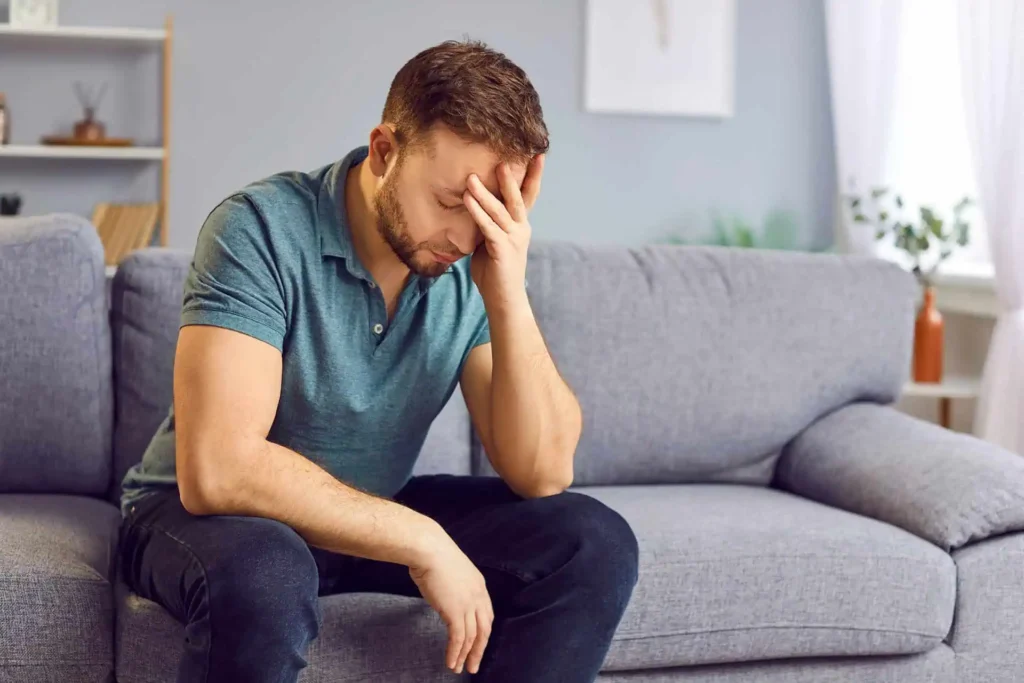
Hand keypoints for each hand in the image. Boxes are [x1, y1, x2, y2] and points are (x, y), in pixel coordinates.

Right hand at [408, 532, 493, 674]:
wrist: (428, 548)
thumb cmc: (432, 553)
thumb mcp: (450, 570)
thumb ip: (452, 585)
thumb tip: (444, 594)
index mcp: (479, 585)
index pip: (486, 614)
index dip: (483, 631)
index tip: (478, 644)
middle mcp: (478, 596)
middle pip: (484, 629)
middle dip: (479, 649)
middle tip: (474, 665)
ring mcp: (468, 604)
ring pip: (471, 637)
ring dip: (465, 655)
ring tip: (460, 669)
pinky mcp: (455, 611)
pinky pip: (458, 638)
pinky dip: (455, 652)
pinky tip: (451, 663)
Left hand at [464, 154, 544, 307]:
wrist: (504, 299)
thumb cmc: (496, 271)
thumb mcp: (492, 242)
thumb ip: (488, 224)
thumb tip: (473, 206)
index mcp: (521, 226)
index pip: (529, 196)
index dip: (533, 176)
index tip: (538, 155)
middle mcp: (521, 229)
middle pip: (518, 198)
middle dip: (511, 178)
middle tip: (502, 159)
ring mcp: (513, 239)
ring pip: (499, 210)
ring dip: (484, 192)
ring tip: (470, 177)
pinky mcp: (501, 248)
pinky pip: (487, 226)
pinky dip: (477, 211)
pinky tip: (467, 199)